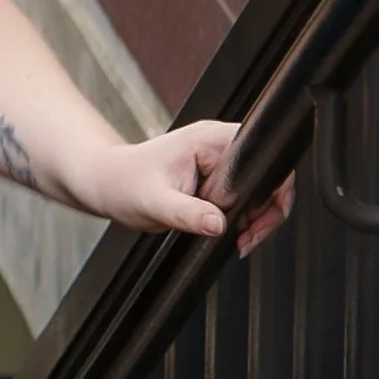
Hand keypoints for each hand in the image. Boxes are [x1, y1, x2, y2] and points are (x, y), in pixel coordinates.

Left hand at [78, 120, 295, 253]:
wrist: (106, 183)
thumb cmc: (123, 184)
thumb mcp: (154, 203)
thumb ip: (187, 214)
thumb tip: (219, 225)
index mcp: (211, 140)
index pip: (264, 155)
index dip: (273, 189)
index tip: (255, 220)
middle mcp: (220, 145)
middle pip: (269, 175)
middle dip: (264, 211)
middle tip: (245, 238)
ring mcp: (220, 161)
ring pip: (260, 189)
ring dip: (254, 217)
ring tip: (236, 238)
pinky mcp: (217, 178)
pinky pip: (245, 197)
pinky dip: (242, 217)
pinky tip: (228, 233)